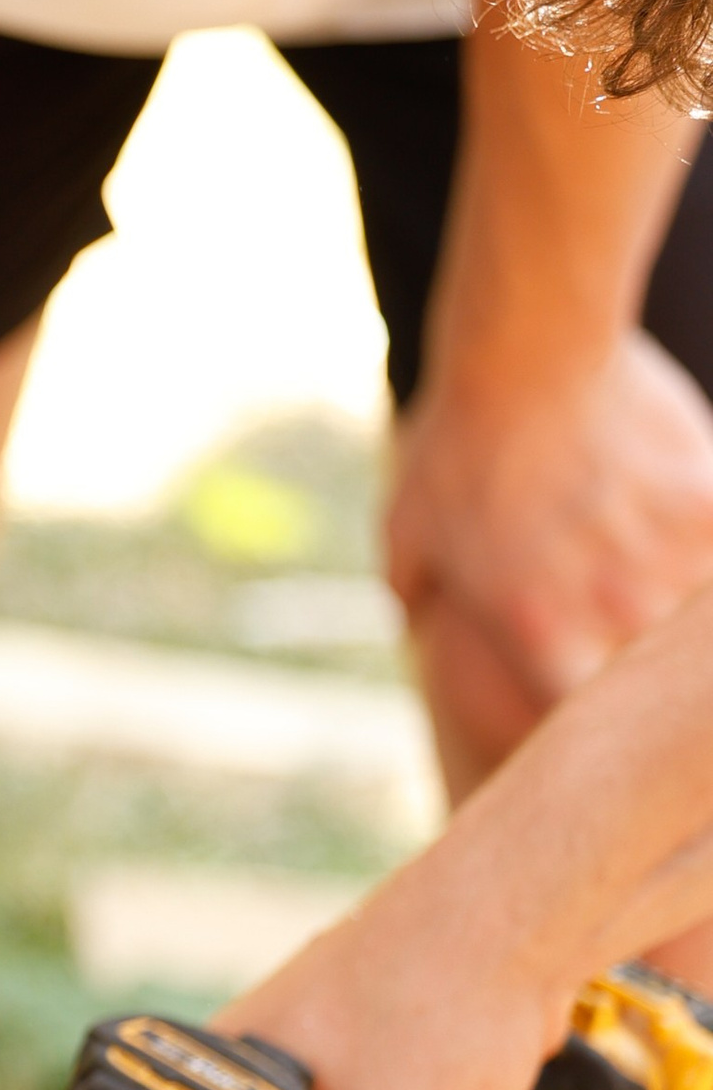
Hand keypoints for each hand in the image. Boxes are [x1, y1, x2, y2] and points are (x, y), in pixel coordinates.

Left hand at [389, 333, 712, 768]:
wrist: (532, 345)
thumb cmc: (459, 440)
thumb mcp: (408, 528)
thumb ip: (419, 595)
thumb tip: (420, 626)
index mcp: (543, 640)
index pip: (587, 737)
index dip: (595, 744)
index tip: (590, 728)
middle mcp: (618, 617)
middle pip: (656, 690)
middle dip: (650, 683)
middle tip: (627, 648)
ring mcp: (674, 566)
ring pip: (694, 633)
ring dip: (678, 615)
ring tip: (647, 591)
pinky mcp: (712, 510)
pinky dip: (701, 541)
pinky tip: (685, 517)